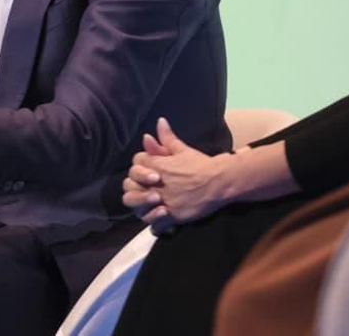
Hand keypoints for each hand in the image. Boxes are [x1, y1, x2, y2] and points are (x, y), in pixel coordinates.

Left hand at [121, 118, 233, 232]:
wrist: (219, 181)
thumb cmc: (201, 165)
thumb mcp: (183, 150)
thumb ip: (167, 139)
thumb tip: (159, 122)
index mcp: (157, 165)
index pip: (135, 164)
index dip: (139, 168)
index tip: (148, 173)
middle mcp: (155, 183)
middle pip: (129, 188)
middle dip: (134, 190)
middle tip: (145, 192)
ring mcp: (163, 200)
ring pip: (138, 208)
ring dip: (142, 208)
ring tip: (151, 208)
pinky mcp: (172, 215)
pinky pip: (155, 224)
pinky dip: (156, 225)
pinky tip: (160, 222)